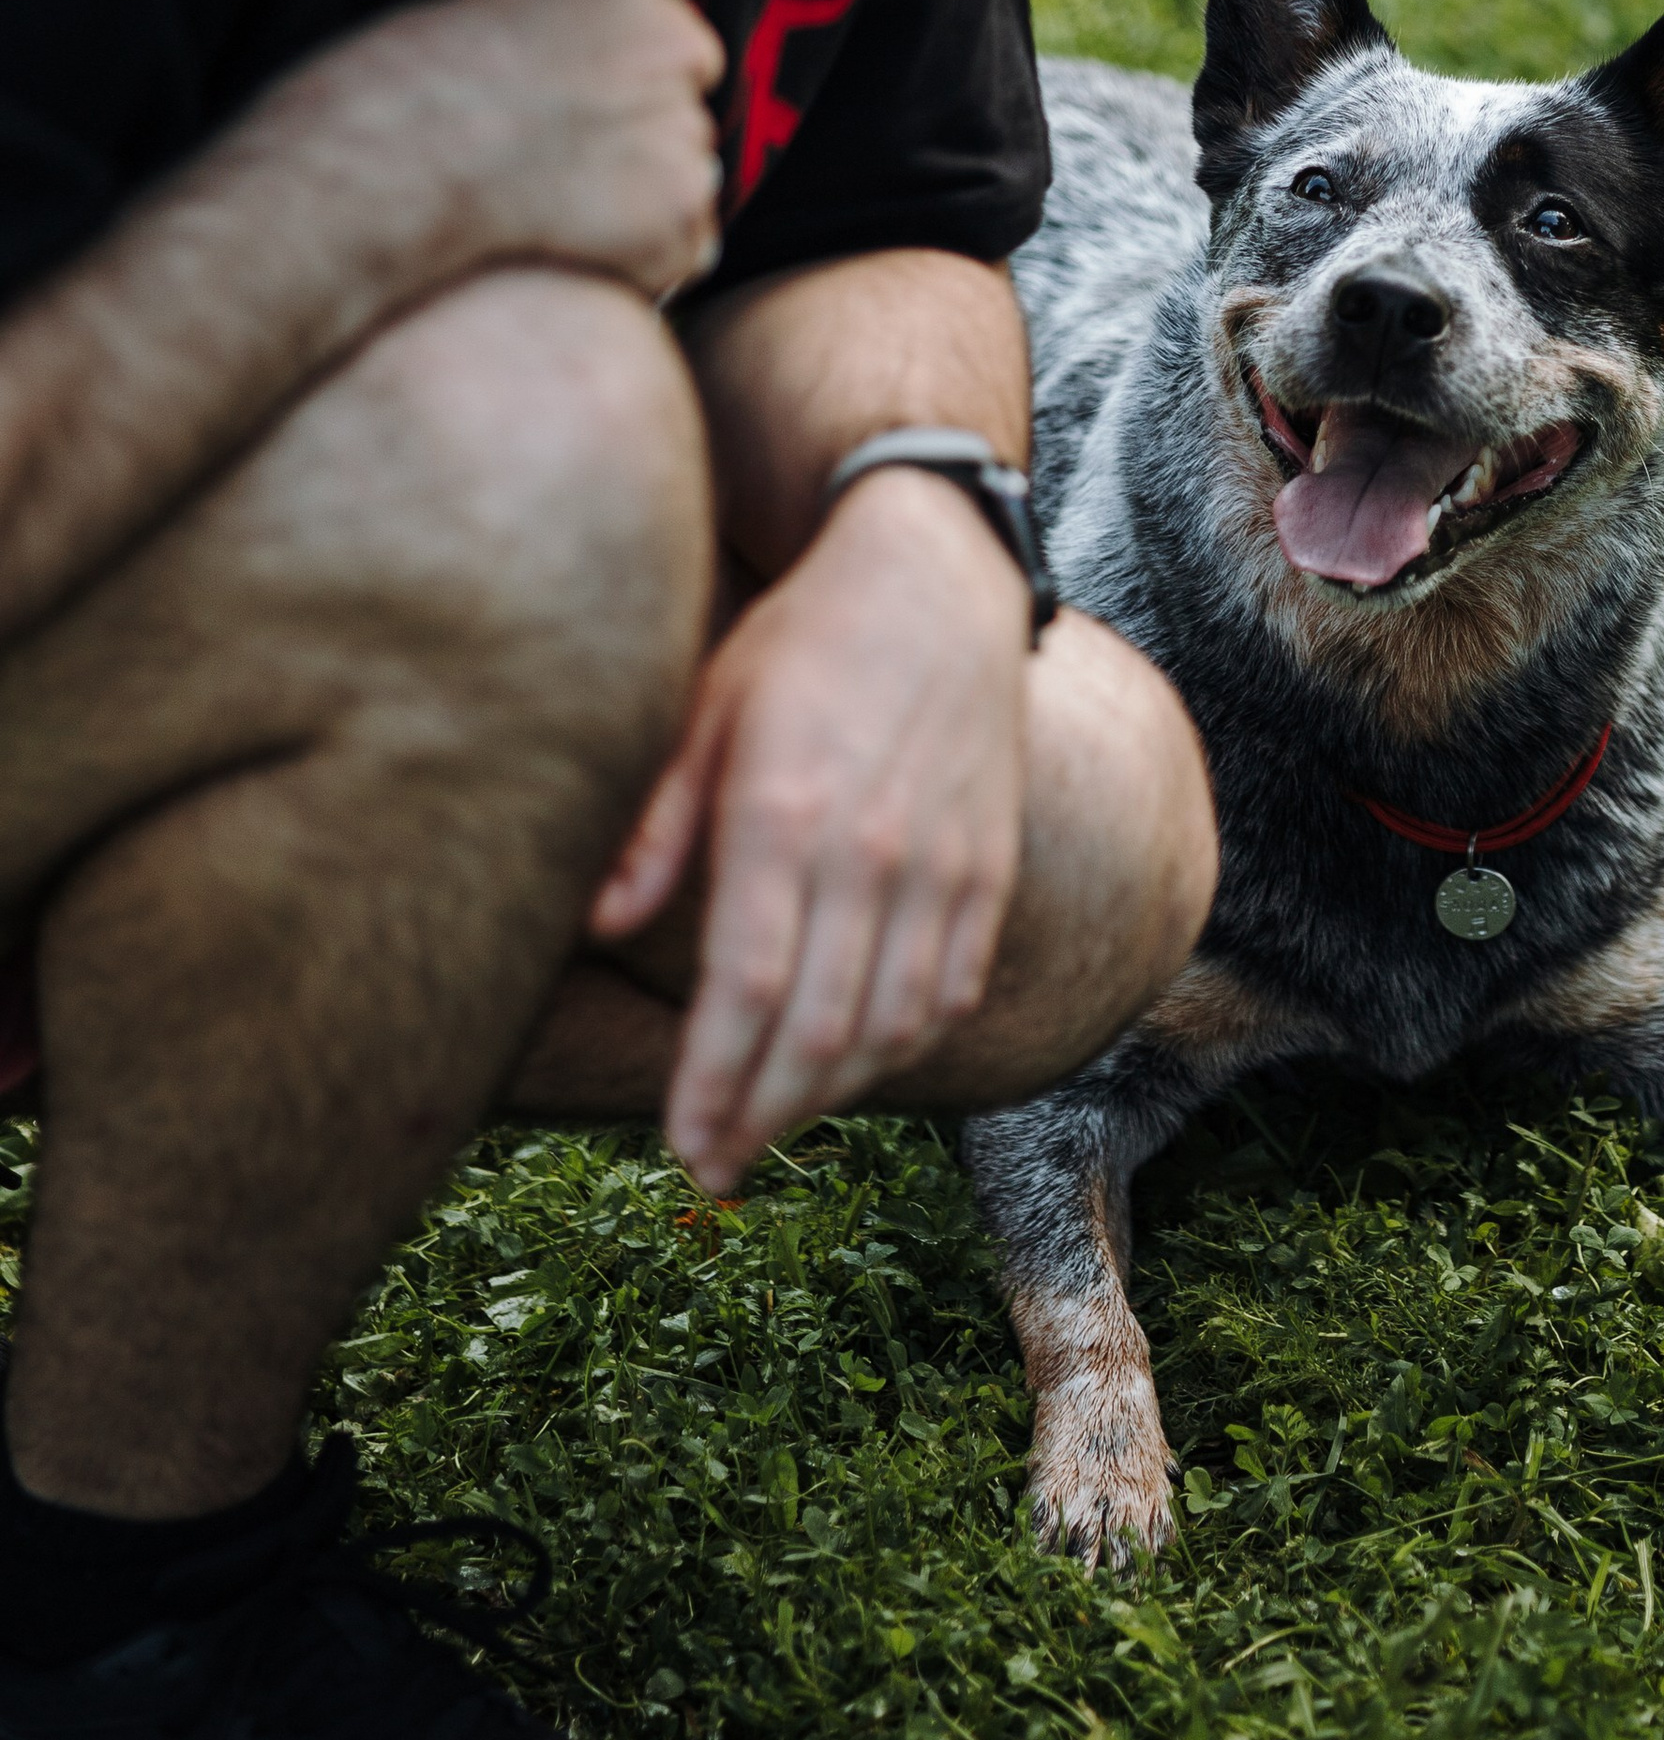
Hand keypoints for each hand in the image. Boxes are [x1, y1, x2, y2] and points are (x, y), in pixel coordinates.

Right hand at [283, 0, 725, 303]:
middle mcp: (674, 53)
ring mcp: (682, 134)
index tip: (579, 134)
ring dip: (641, 218)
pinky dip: (638, 270)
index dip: (631, 105)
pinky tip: (565, 255)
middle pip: (688, 124)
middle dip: (642, 161)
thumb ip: (564, 45)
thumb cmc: (404, 97)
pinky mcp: (676, 213)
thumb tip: (593, 88)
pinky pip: (679, 257)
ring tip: (550, 219)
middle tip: (561, 186)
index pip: (681, 55)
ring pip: (689, 193)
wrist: (385, 162)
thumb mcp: (491, 24)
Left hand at [590, 466, 1031, 1191]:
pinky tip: (857, 1066)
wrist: (937, 572)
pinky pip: (954, 986)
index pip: (748, 988)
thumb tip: (597, 921)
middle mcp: (873, 849)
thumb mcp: (700, 708)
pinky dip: (906, 1045)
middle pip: (820, 1029)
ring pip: (893, 1024)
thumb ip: (655, 824)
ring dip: (831, 1097)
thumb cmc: (798, 640)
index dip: (713, 1083)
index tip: (682, 1145)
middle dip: (763, 1116)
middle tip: (715, 1167)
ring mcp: (944, 860)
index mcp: (786, 812)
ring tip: (774, 1126)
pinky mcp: (990, 862)